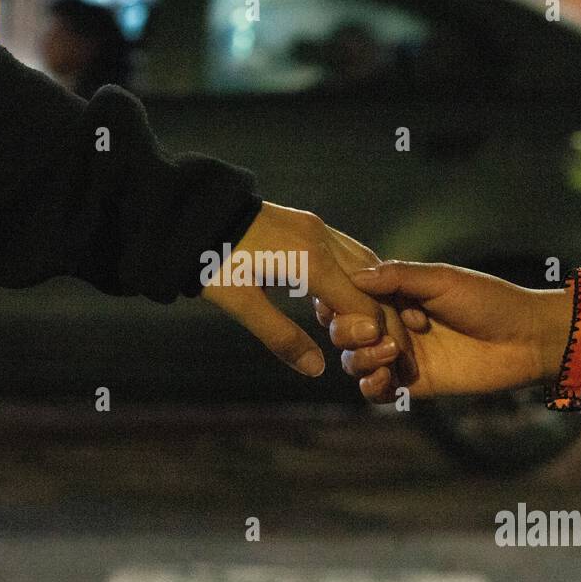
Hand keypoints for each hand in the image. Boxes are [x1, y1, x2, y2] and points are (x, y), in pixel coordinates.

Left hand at [201, 202, 410, 376]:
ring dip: (374, 295)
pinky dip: (358, 278)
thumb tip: (317, 369)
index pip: (364, 306)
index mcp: (310, 262)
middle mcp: (322, 240)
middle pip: (373, 284)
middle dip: (385, 317)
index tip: (386, 361)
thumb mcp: (241, 304)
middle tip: (391, 349)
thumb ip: (281, 337)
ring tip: (375, 328)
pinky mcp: (308, 224)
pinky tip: (351, 297)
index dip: (379, 336)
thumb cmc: (210, 261)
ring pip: (365, 264)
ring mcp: (317, 228)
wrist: (189, 212)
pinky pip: (347, 252)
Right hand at [319, 260, 572, 401]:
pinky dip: (371, 386)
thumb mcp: (442, 280)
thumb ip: (398, 277)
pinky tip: (383, 379)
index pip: (349, 297)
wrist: (527, 339)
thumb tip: (354, 275)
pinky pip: (377, 391)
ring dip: (361, 358)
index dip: (337, 300)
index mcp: (395, 294)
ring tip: (390, 353)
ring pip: (356, 361)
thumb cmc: (490, 300)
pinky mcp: (414, 384)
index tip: (337, 302)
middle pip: (345, 331)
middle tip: (372, 331)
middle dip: (348, 331)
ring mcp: (401, 355)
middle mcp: (392, 324)